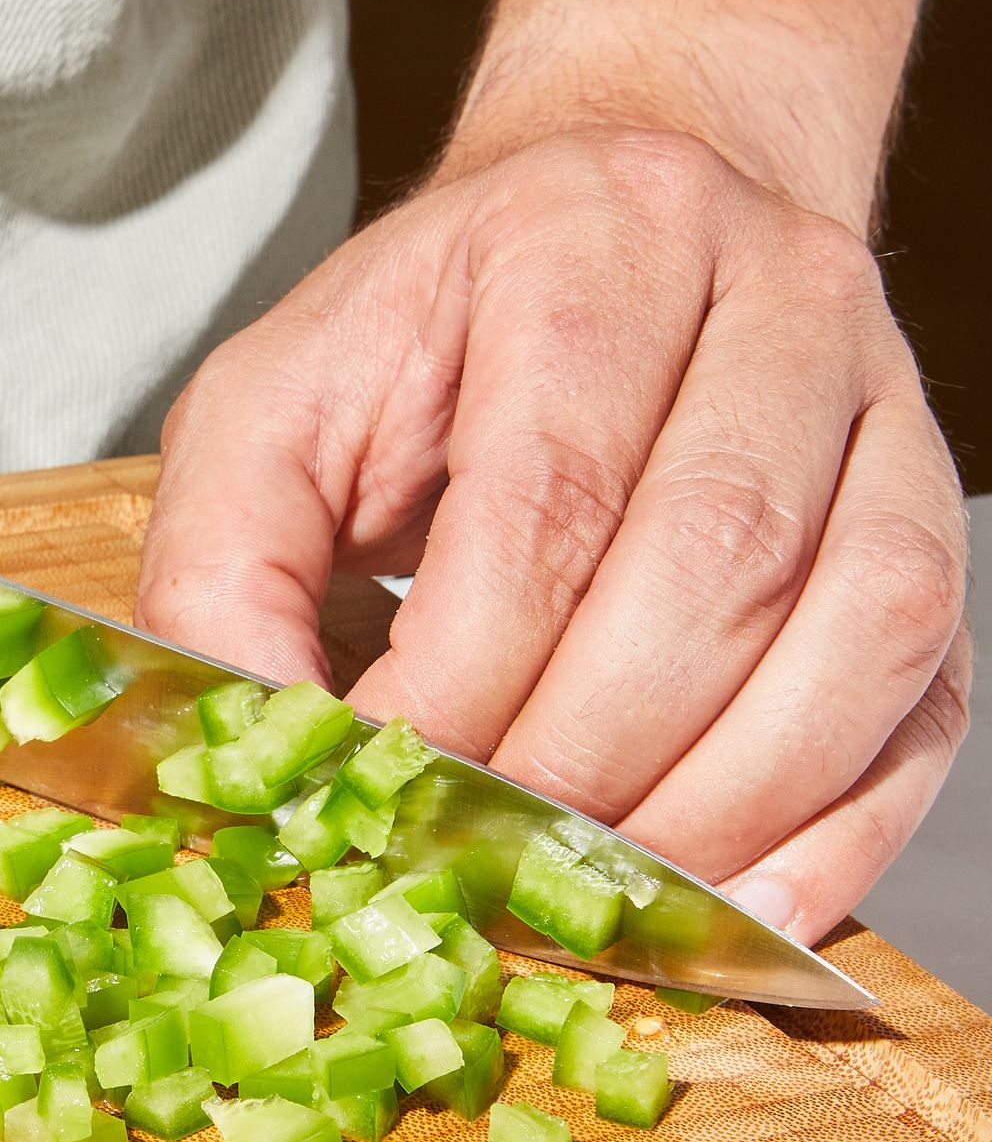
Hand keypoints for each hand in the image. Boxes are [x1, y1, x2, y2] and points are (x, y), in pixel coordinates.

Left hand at [136, 128, 969, 944]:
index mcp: (587, 243)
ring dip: (714, 808)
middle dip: (582, 761)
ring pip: (855, 632)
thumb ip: (220, 572)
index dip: (461, 685)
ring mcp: (878, 407)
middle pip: (712, 570)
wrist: (595, 242)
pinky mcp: (921, 517)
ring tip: (591, 898)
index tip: (378, 790)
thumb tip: (252, 757)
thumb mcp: (267, 417)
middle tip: (477, 863)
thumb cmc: (420, 348)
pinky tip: (735, 900)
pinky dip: (838, 825)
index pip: (545, 502)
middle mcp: (771, 298)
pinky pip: (924, 691)